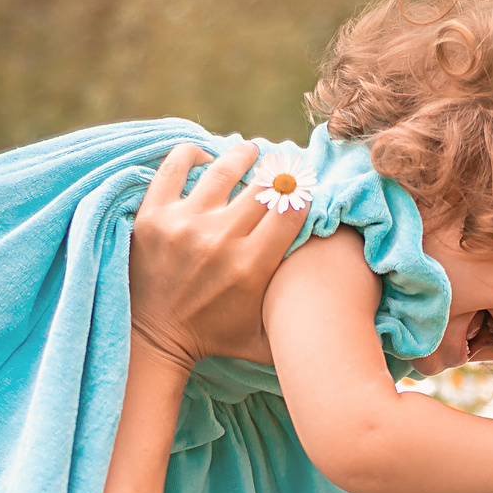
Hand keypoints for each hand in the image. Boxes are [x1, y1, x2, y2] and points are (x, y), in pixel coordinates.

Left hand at [127, 141, 293, 369]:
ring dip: (242, 155)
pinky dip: (193, 154)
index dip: (303, 191)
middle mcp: (220, 240)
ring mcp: (183, 224)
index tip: (302, 186)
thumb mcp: (267, 340)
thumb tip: (339, 301)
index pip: (292, 207)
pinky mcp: (153, 216)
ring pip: (224, 168)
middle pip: (263, 185)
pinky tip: (205, 160)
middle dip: (277, 172)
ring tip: (250, 151)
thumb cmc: (215, 338)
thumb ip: (301, 322)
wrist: (153, 340)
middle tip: (280, 167)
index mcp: (252, 266)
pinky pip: (176, 165)